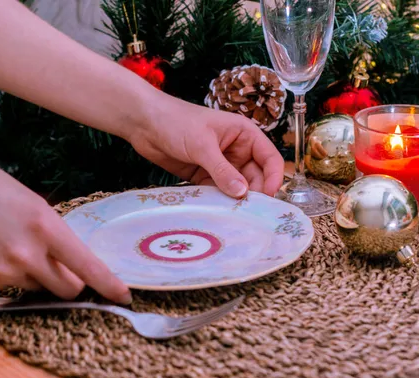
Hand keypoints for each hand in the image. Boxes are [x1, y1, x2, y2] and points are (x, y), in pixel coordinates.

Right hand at [0, 151, 131, 303]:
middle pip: (68, 289)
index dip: (108, 285)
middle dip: (72, 282)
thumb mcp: (34, 204)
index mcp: (45, 226)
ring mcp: (3, 270)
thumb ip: (55, 235)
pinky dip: (12, 275)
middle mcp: (27, 253)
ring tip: (14, 245)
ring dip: (38, 276)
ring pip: (39, 287)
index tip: (124, 296)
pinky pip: (12, 287)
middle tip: (61, 266)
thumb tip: (73, 264)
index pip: (87, 266)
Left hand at [130, 95, 284, 197]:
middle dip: (254, 193)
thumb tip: (242, 193)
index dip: (274, 177)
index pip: (270, 158)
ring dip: (236, 200)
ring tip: (234, 215)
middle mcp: (237, 150)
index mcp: (245, 135)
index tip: (269, 196)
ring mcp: (221, 164)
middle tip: (249, 211)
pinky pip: (218, 192)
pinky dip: (219, 201)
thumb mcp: (202, 145)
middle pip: (256, 177)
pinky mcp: (205, 176)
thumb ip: (222, 170)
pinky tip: (217, 211)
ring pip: (237, 187)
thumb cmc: (176, 122)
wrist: (144, 123)